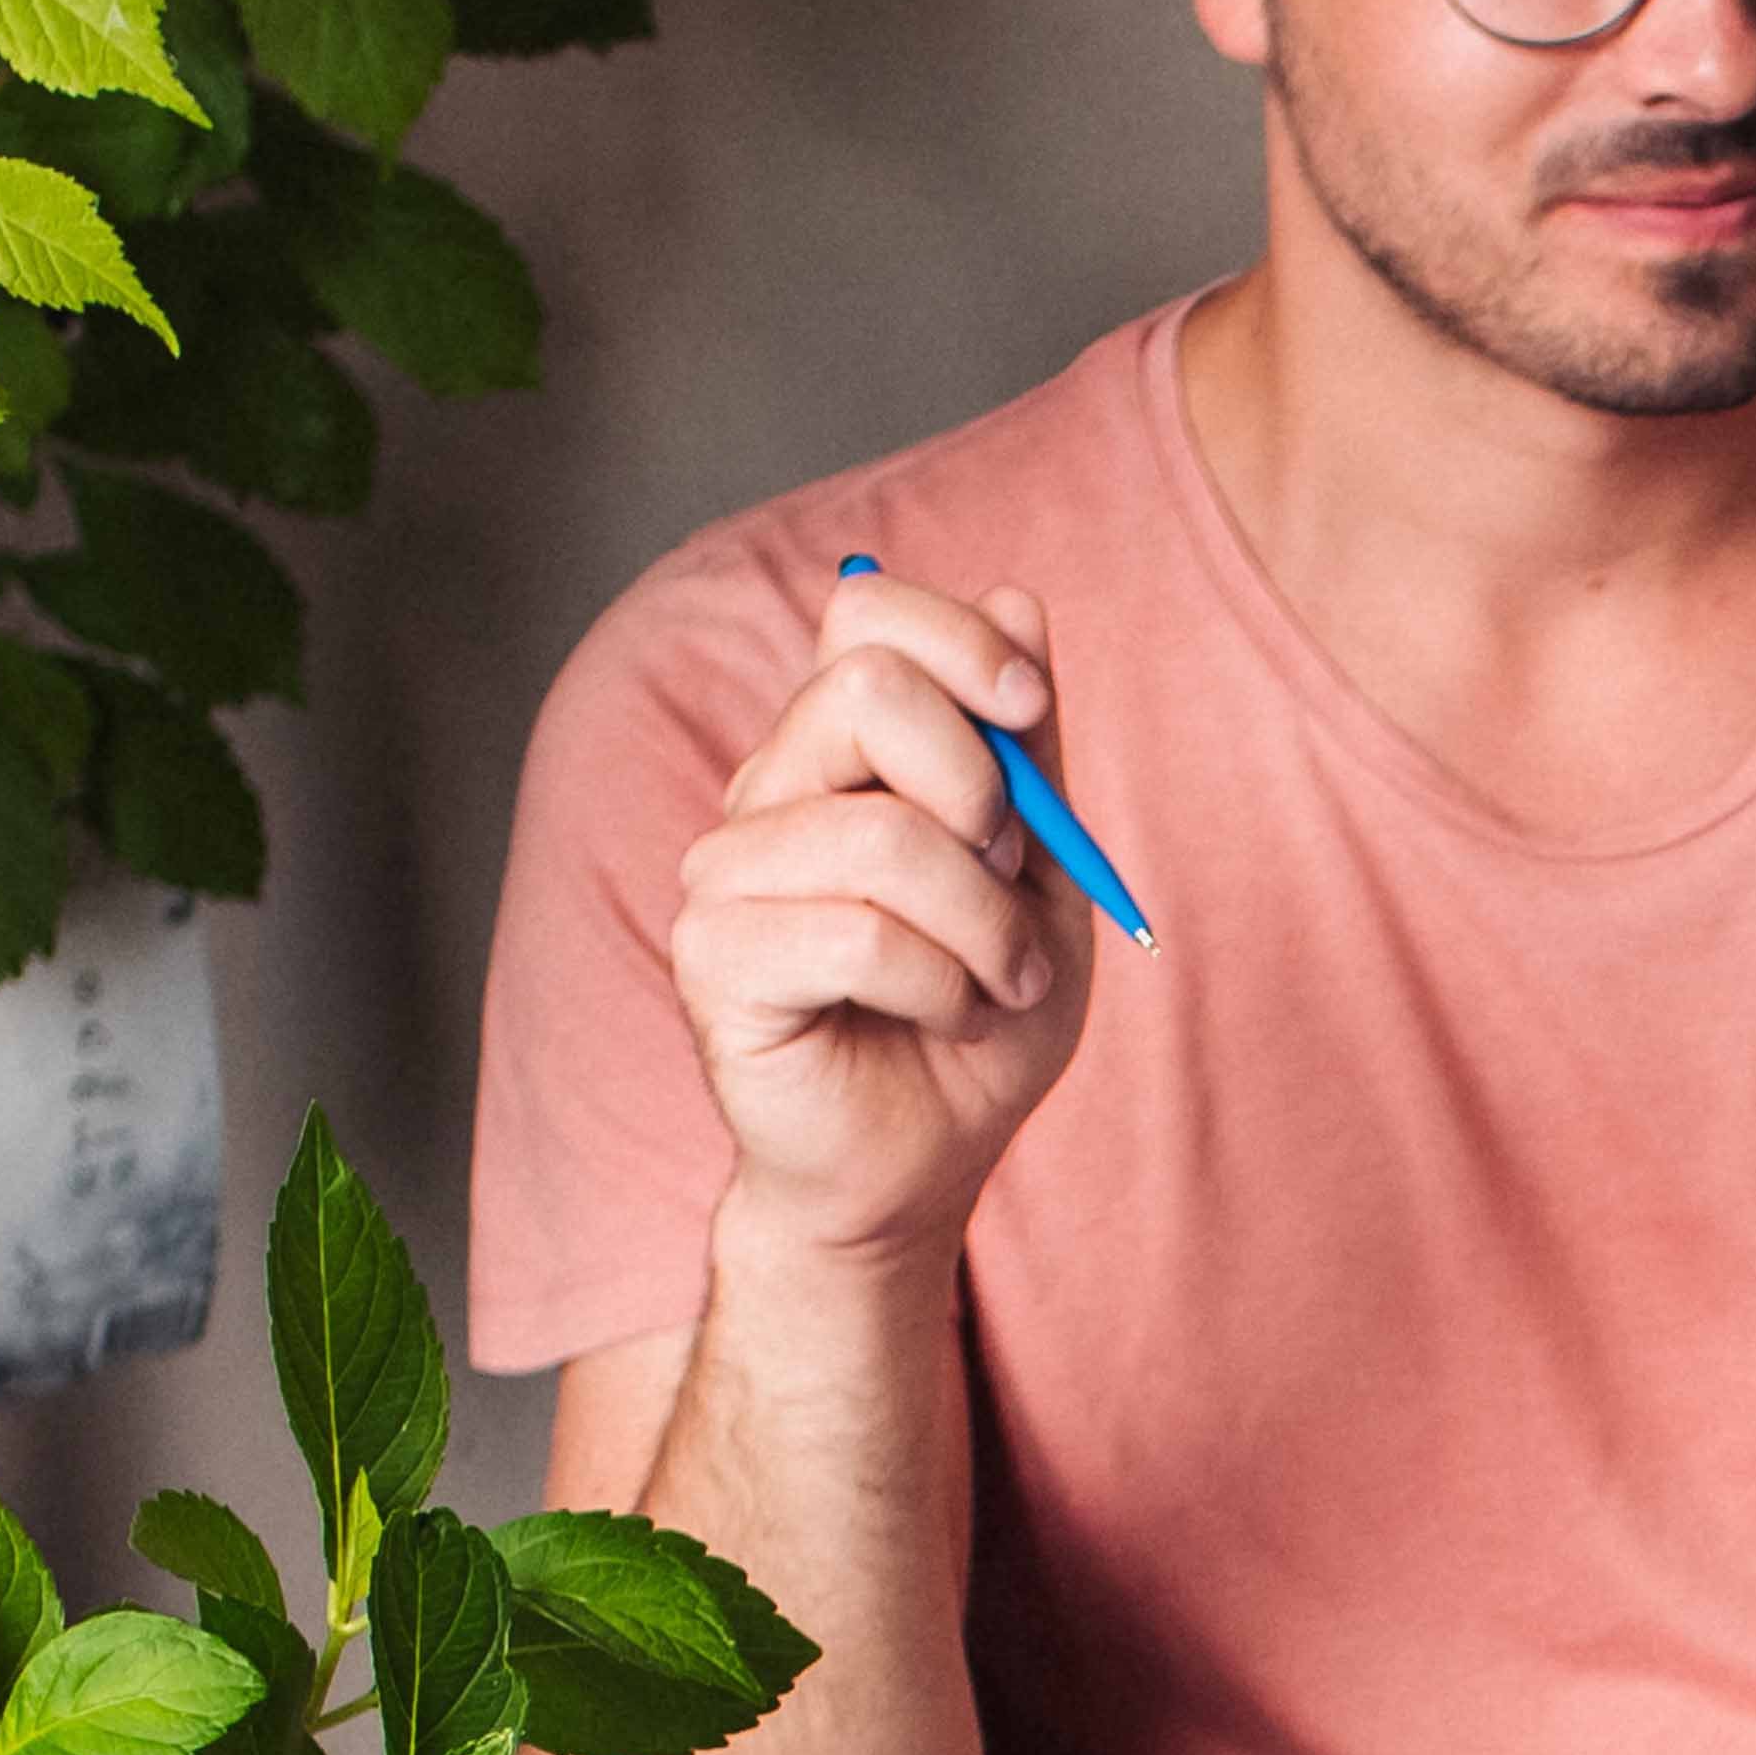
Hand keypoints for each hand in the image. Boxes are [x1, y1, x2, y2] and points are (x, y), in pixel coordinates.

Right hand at [666, 570, 1095, 1266]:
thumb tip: (1019, 599)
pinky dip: (940, 983)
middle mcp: (768, 791)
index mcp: (838, 750)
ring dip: (983, 922)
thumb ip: (1027, 745)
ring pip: (882, 834)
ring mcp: (724, 873)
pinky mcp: (712, 958)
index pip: (863, 613)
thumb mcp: (1043, 867)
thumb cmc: (981, 1008)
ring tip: (996, 979)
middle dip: (982, 788)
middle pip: (863, 690)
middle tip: (1011, 877)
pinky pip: (857, 934)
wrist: (926, 1155)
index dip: (960, 640)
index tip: (1030, 706)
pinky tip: (943, 1012)